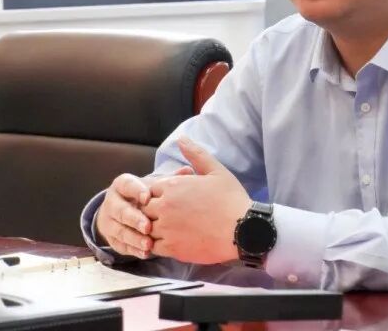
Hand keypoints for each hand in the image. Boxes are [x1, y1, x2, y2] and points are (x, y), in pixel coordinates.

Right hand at [95, 168, 192, 257]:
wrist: (124, 211)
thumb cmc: (144, 195)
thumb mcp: (153, 185)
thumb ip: (168, 180)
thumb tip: (188, 171)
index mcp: (121, 185)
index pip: (126, 185)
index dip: (136, 191)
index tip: (148, 197)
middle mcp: (112, 203)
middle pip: (120, 211)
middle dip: (134, 219)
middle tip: (148, 226)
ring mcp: (109, 222)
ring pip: (120, 231)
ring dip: (134, 238)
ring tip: (149, 244)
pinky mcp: (112, 239)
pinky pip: (121, 246)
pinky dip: (134, 250)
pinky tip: (146, 253)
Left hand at [145, 136, 252, 263]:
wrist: (243, 230)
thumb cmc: (231, 199)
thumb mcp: (216, 170)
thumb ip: (196, 154)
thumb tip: (181, 138)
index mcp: (173, 186)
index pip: (150, 188)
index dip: (158, 193)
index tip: (169, 199)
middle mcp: (165, 207)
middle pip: (144, 208)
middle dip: (151, 210)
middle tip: (166, 215)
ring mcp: (166, 229)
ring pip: (145, 228)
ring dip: (151, 228)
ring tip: (167, 230)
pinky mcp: (172, 249)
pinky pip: (152, 247)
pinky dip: (154, 245)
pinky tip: (167, 242)